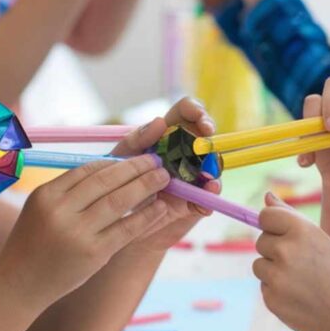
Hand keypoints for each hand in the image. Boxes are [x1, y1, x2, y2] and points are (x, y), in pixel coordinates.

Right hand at [0, 155, 170, 307]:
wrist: (20, 283)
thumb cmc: (35, 242)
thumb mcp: (43, 209)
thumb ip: (72, 191)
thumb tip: (114, 170)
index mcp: (46, 194)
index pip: (88, 169)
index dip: (116, 161)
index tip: (136, 157)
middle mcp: (60, 210)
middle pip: (106, 180)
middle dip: (136, 168)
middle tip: (157, 160)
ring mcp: (77, 233)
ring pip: (119, 201)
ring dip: (146, 186)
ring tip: (164, 177)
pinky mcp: (94, 253)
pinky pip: (126, 228)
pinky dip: (146, 215)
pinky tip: (160, 207)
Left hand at [111, 96, 217, 252]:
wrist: (115, 220)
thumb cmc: (116, 181)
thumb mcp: (120, 158)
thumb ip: (136, 139)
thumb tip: (159, 121)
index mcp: (167, 135)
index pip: (187, 113)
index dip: (196, 110)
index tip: (198, 117)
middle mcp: (184, 152)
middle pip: (206, 136)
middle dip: (210, 134)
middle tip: (206, 136)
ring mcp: (192, 175)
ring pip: (213, 165)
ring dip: (214, 168)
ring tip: (209, 177)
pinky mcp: (194, 199)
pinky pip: (208, 195)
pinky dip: (210, 195)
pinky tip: (207, 195)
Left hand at [254, 193, 329, 330]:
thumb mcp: (323, 241)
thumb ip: (292, 219)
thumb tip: (267, 196)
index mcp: (301, 230)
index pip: (265, 216)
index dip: (275, 225)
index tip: (289, 236)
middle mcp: (285, 250)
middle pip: (261, 241)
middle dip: (276, 250)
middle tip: (305, 265)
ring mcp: (276, 277)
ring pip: (260, 265)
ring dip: (275, 271)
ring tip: (304, 282)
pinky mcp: (271, 300)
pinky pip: (265, 288)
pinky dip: (278, 292)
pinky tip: (302, 298)